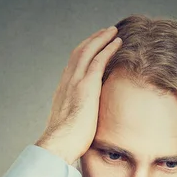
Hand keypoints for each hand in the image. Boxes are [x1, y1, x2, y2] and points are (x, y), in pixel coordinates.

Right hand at [35, 26, 122, 164]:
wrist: (59, 145)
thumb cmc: (67, 143)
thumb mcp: (72, 127)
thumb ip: (78, 120)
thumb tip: (86, 127)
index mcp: (62, 91)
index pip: (73, 66)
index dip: (83, 55)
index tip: (93, 49)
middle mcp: (66, 82)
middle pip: (78, 53)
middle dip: (92, 41)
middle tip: (104, 33)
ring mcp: (75, 82)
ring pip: (87, 51)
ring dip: (101, 39)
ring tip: (113, 32)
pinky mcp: (86, 86)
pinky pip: (98, 60)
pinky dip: (108, 49)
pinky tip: (117, 42)